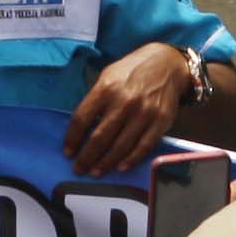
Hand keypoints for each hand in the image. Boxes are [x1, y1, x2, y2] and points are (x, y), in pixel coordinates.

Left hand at [66, 44, 190, 173]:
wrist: (167, 64)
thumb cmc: (132, 71)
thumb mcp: (108, 76)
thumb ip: (95, 99)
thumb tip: (83, 127)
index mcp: (106, 88)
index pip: (82, 119)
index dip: (72, 138)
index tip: (68, 152)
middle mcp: (124, 102)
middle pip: (100, 137)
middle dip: (87, 157)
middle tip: (79, 169)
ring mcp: (144, 113)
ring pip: (120, 146)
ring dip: (106, 163)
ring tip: (95, 172)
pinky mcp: (160, 122)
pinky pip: (143, 147)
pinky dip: (131, 160)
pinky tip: (120, 168)